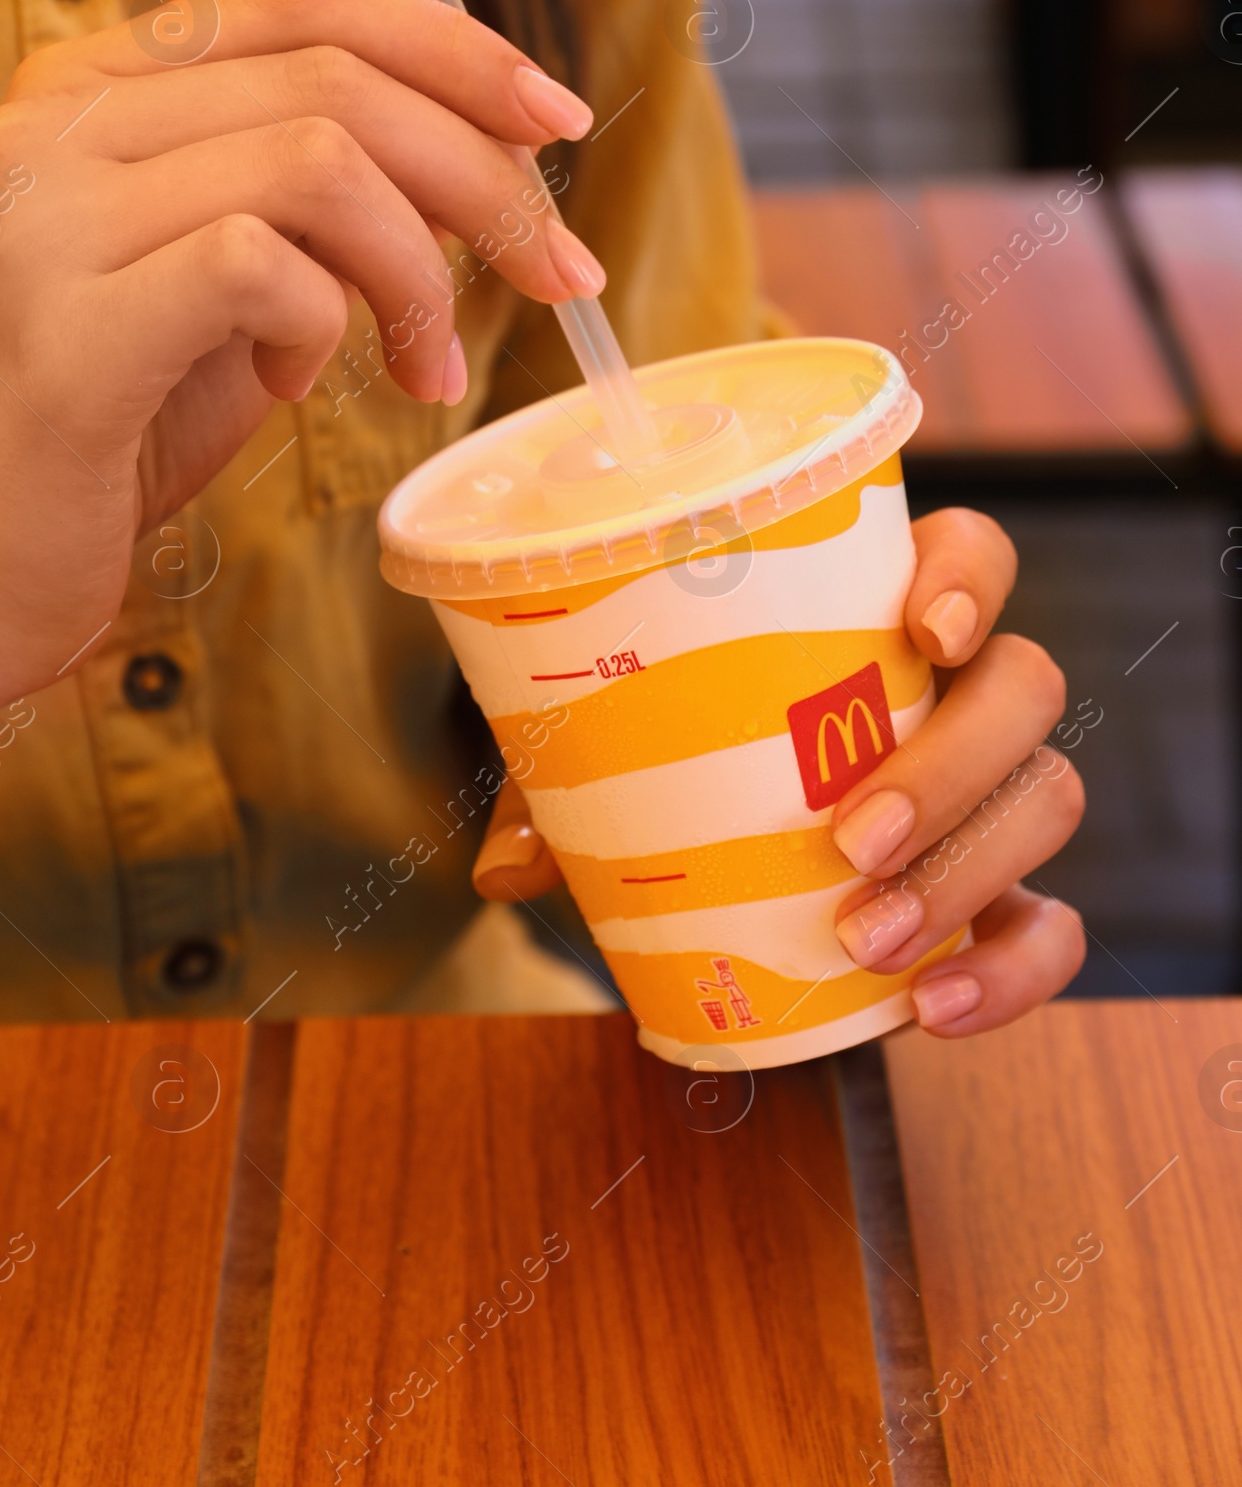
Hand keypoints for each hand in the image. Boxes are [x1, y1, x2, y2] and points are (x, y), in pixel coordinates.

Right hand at [0, 0, 608, 929]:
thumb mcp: (222, 278)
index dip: (449, 41)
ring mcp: (45, 211)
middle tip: (557, 271)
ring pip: (321, 159)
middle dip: (484, 171)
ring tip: (424, 363)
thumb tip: (491, 148)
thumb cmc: (101, 429)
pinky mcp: (66, 322)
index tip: (555, 119)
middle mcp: (51, 116)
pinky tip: (294, 390)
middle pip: (335, 72)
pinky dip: (327, 325)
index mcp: (87, 81)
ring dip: (419, 267)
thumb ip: (312, 194)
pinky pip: (266, 265)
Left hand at [473, 508, 1086, 1039]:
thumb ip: (560, 784)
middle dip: (951, 762)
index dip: (968, 577)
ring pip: (1046, 795)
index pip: (972, 551)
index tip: (924, 631)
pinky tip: (933, 1007)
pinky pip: (1054, 929)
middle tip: (850, 836)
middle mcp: (961, 690)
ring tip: (866, 939)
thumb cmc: (676, 758)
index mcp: (881, 608)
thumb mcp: (608, 751)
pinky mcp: (1005, 897)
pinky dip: (1010, 971)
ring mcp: (993, 793)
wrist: (720, 870)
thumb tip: (505, 866)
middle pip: (1025, 685)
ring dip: (965, 871)